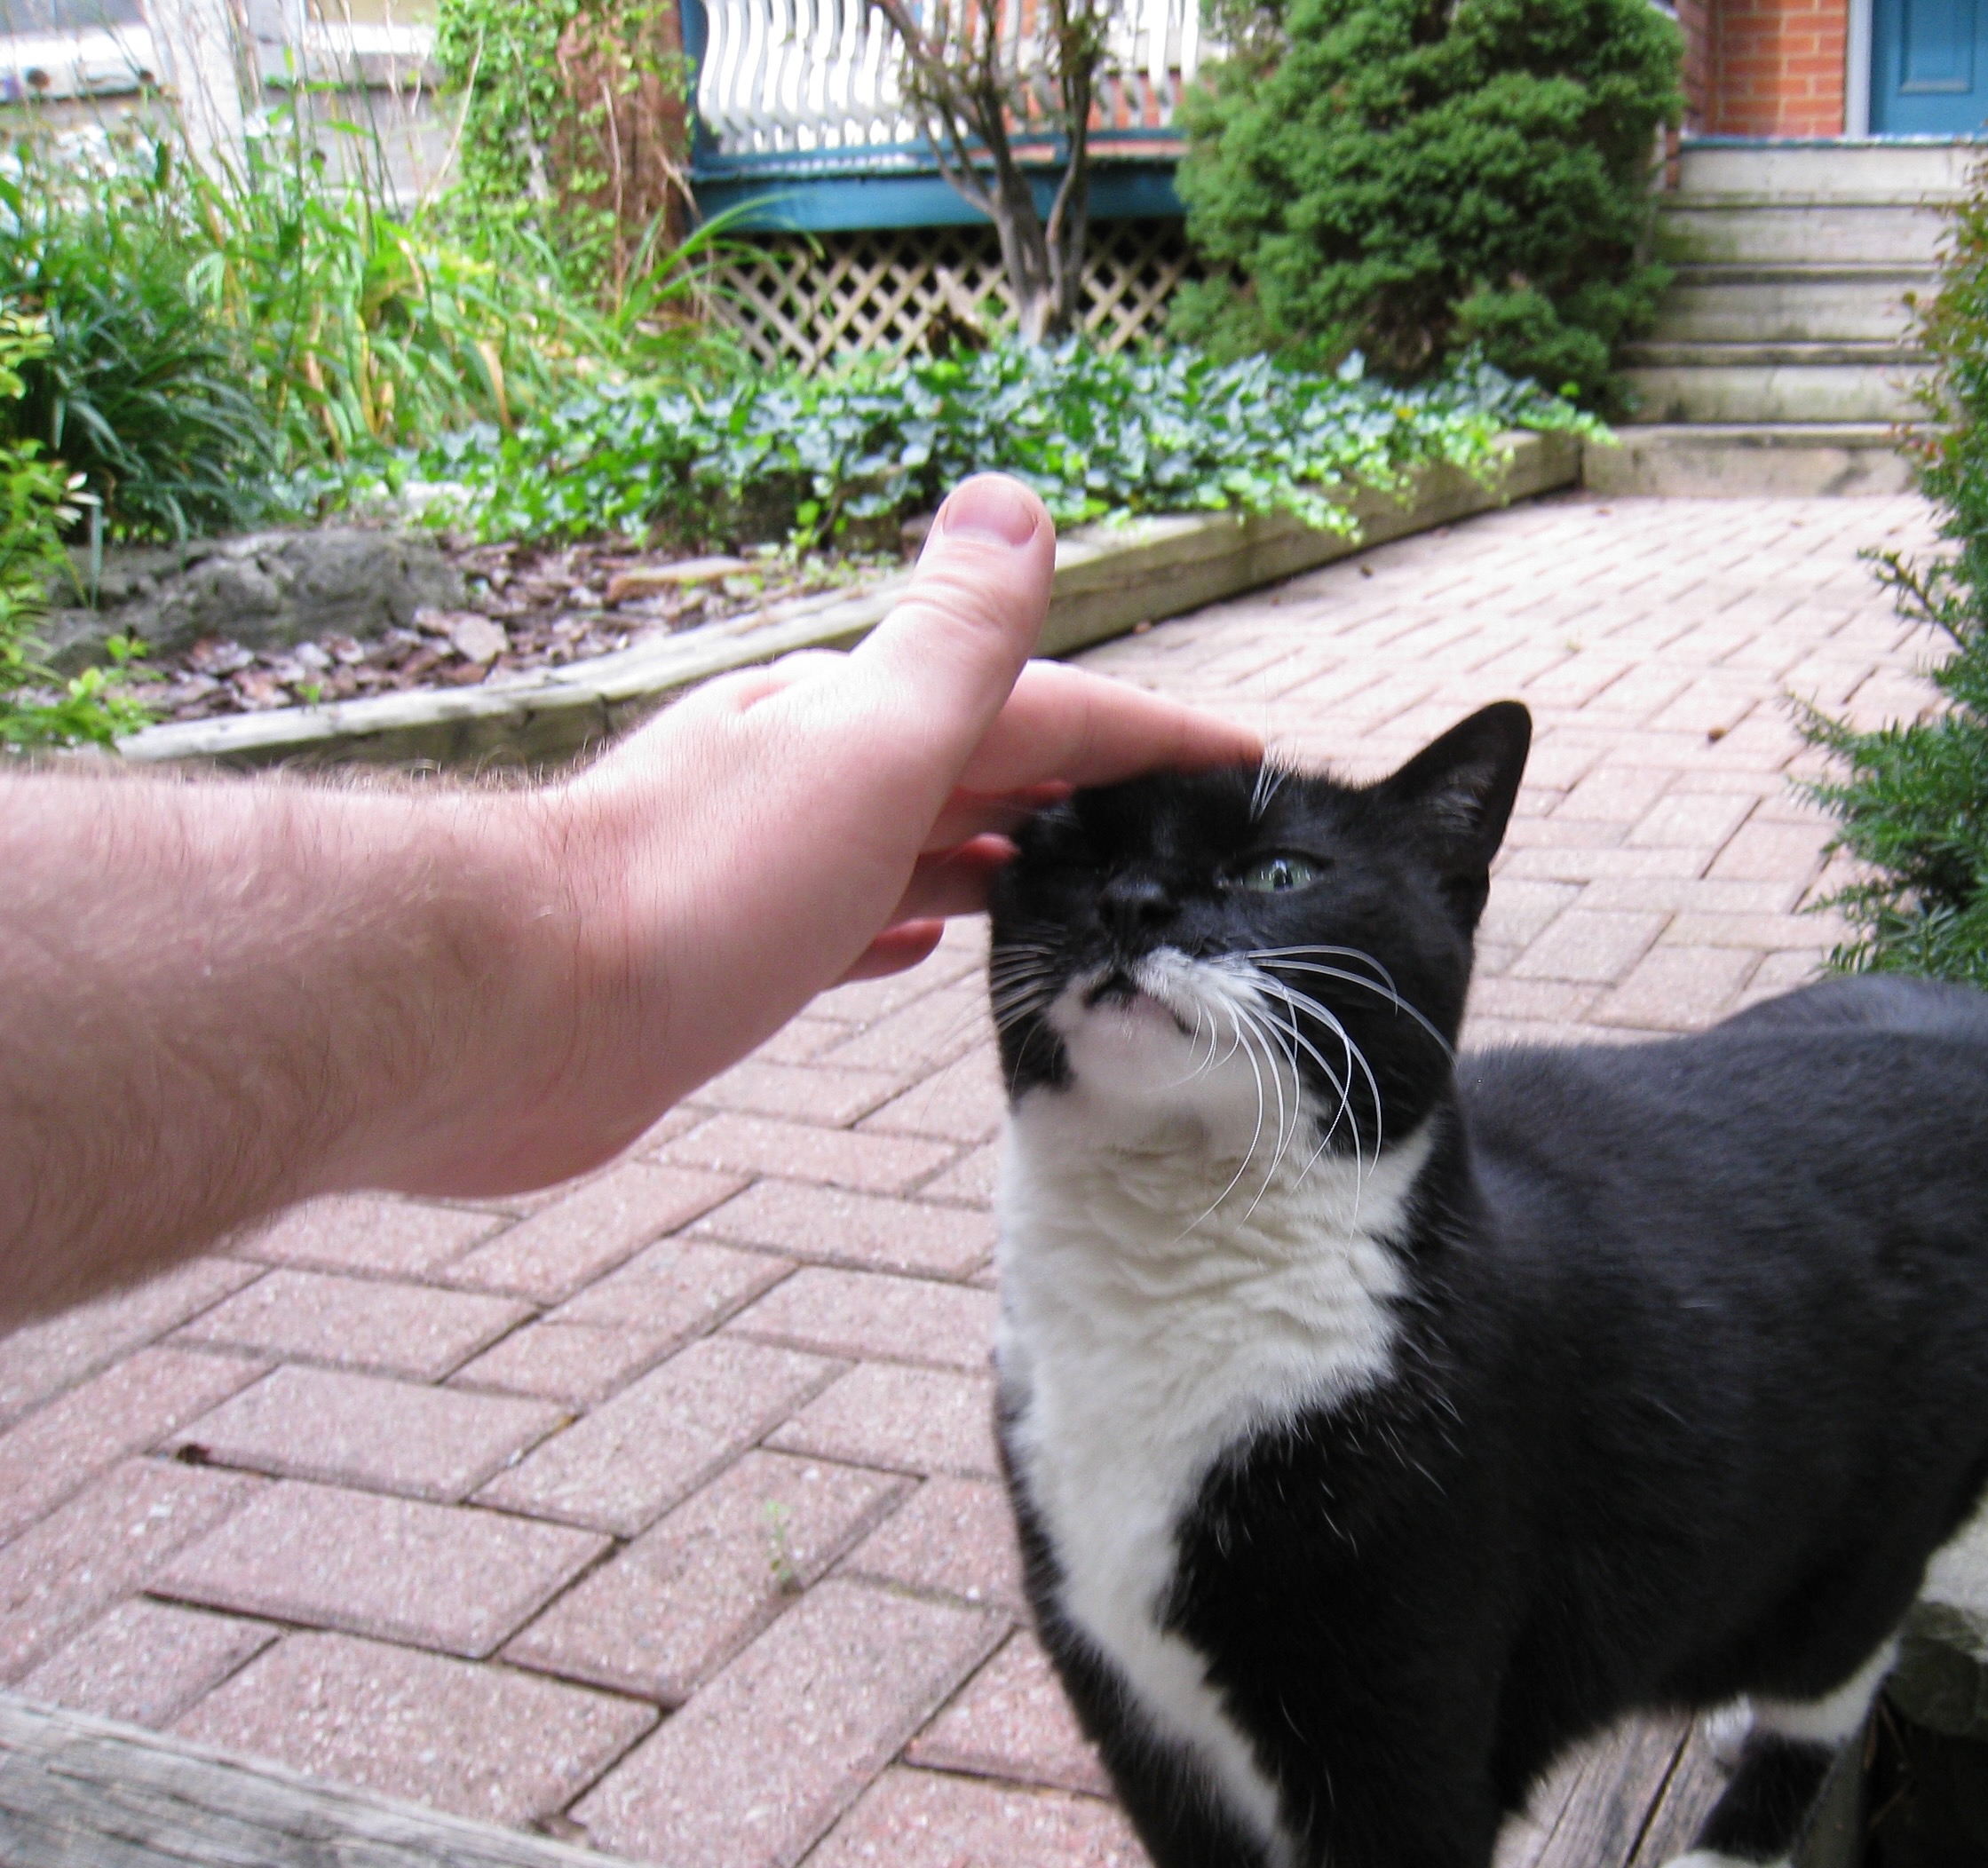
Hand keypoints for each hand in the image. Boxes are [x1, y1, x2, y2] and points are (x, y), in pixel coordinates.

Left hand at [376, 475, 1257, 1197]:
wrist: (512, 1014)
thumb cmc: (694, 885)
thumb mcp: (860, 741)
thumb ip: (951, 639)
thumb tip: (1012, 496)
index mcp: (858, 719)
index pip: (1038, 706)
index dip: (1145, 730)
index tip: (1238, 754)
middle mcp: (814, 773)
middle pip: (979, 766)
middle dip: (1083, 786)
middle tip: (1181, 828)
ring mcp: (768, 861)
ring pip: (918, 840)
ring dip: (1003, 849)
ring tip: (1087, 885)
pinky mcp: (729, 952)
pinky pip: (849, 916)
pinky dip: (908, 915)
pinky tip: (924, 939)